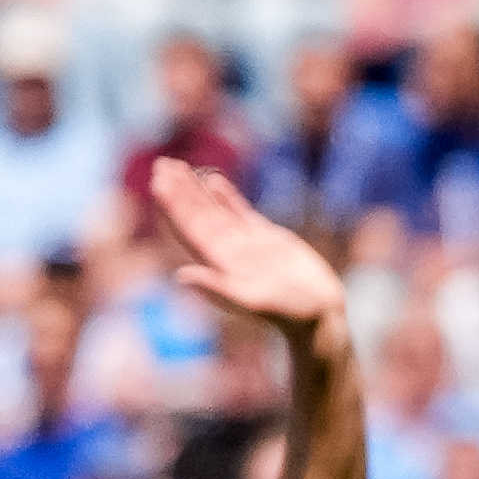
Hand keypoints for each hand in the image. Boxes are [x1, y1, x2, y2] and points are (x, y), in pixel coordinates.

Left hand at [153, 160, 346, 332]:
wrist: (320, 315)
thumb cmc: (289, 313)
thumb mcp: (253, 301)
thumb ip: (218, 287)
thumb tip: (181, 276)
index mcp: (219, 265)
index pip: (189, 230)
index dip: (173, 206)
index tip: (158, 182)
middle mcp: (228, 252)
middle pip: (197, 215)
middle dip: (179, 191)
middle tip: (161, 164)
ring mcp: (246, 244)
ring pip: (214, 210)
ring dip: (195, 189)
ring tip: (177, 166)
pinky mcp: (267, 239)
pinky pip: (240, 212)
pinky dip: (226, 196)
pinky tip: (212, 180)